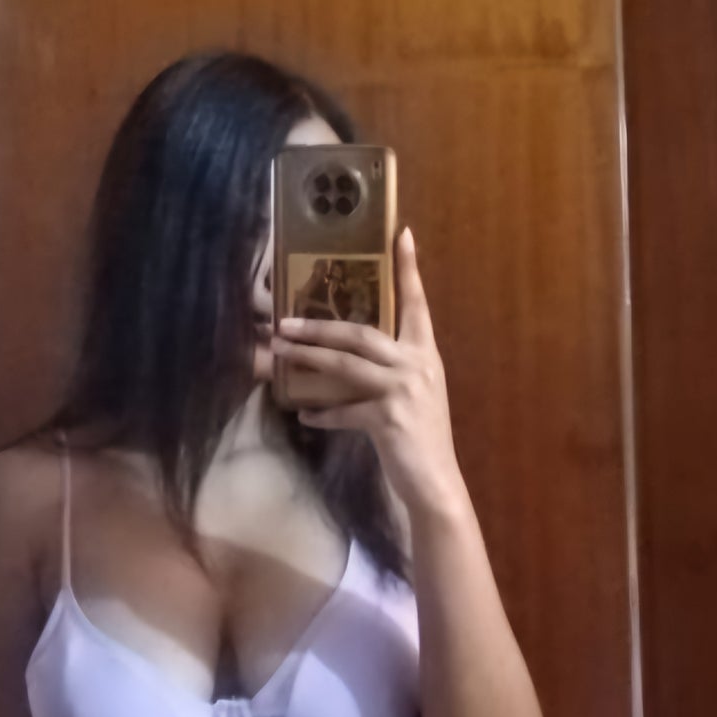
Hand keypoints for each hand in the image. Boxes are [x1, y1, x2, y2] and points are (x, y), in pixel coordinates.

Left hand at [273, 227, 468, 518]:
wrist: (436, 482)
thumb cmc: (421, 439)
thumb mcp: (412, 396)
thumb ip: (388, 373)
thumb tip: (345, 360)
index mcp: (426, 354)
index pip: (417, 303)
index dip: (409, 269)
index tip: (402, 233)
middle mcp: (417, 365)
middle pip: (361, 332)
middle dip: (319, 325)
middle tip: (284, 320)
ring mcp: (403, 390)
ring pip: (346, 364)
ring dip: (308, 356)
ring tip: (279, 349)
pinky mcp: (388, 418)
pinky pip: (343, 410)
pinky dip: (322, 413)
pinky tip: (304, 414)